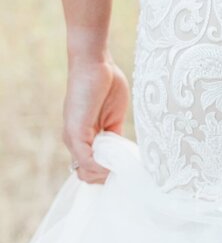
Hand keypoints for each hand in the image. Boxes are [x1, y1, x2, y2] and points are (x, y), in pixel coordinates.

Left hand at [62, 57, 129, 183]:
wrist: (95, 64)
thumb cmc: (106, 84)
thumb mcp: (114, 116)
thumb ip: (114, 135)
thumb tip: (120, 153)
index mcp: (83, 137)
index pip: (90, 167)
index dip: (106, 174)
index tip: (126, 171)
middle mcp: (74, 140)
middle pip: (86, 175)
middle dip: (106, 178)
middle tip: (126, 173)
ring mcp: (73, 138)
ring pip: (85, 171)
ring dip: (105, 175)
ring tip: (124, 169)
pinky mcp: (76, 132)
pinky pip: (86, 160)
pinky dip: (101, 167)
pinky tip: (117, 164)